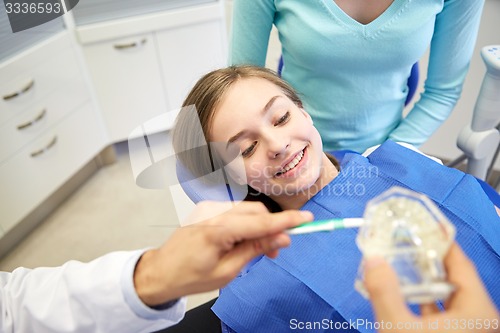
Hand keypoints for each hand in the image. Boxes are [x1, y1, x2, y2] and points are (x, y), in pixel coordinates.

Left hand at [133, 201, 312, 305]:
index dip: (287, 221)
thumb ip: (255, 250)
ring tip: (261, 249)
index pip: (261, 222)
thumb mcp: (227, 271)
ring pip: (247, 211)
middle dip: (272, 227)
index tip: (307, 219)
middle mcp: (214, 213)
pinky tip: (244, 241)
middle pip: (256, 212)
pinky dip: (246, 224)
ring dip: (259, 226)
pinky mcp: (207, 211)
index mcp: (218, 230)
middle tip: (278, 249)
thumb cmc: (189, 276)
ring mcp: (209, 210)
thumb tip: (280, 238)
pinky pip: (235, 213)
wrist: (160, 272)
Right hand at [363, 243, 498, 331]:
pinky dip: (425, 299)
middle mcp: (479, 318)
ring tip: (401, 263)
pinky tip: (405, 293)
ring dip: (424, 280)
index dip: (442, 241)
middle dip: (428, 259)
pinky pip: (444, 311)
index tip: (425, 224)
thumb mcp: (398, 329)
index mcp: (477, 311)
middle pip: (453, 277)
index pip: (461, 263)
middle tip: (406, 241)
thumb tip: (373, 260)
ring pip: (448, 295)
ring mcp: (469, 329)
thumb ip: (385, 293)